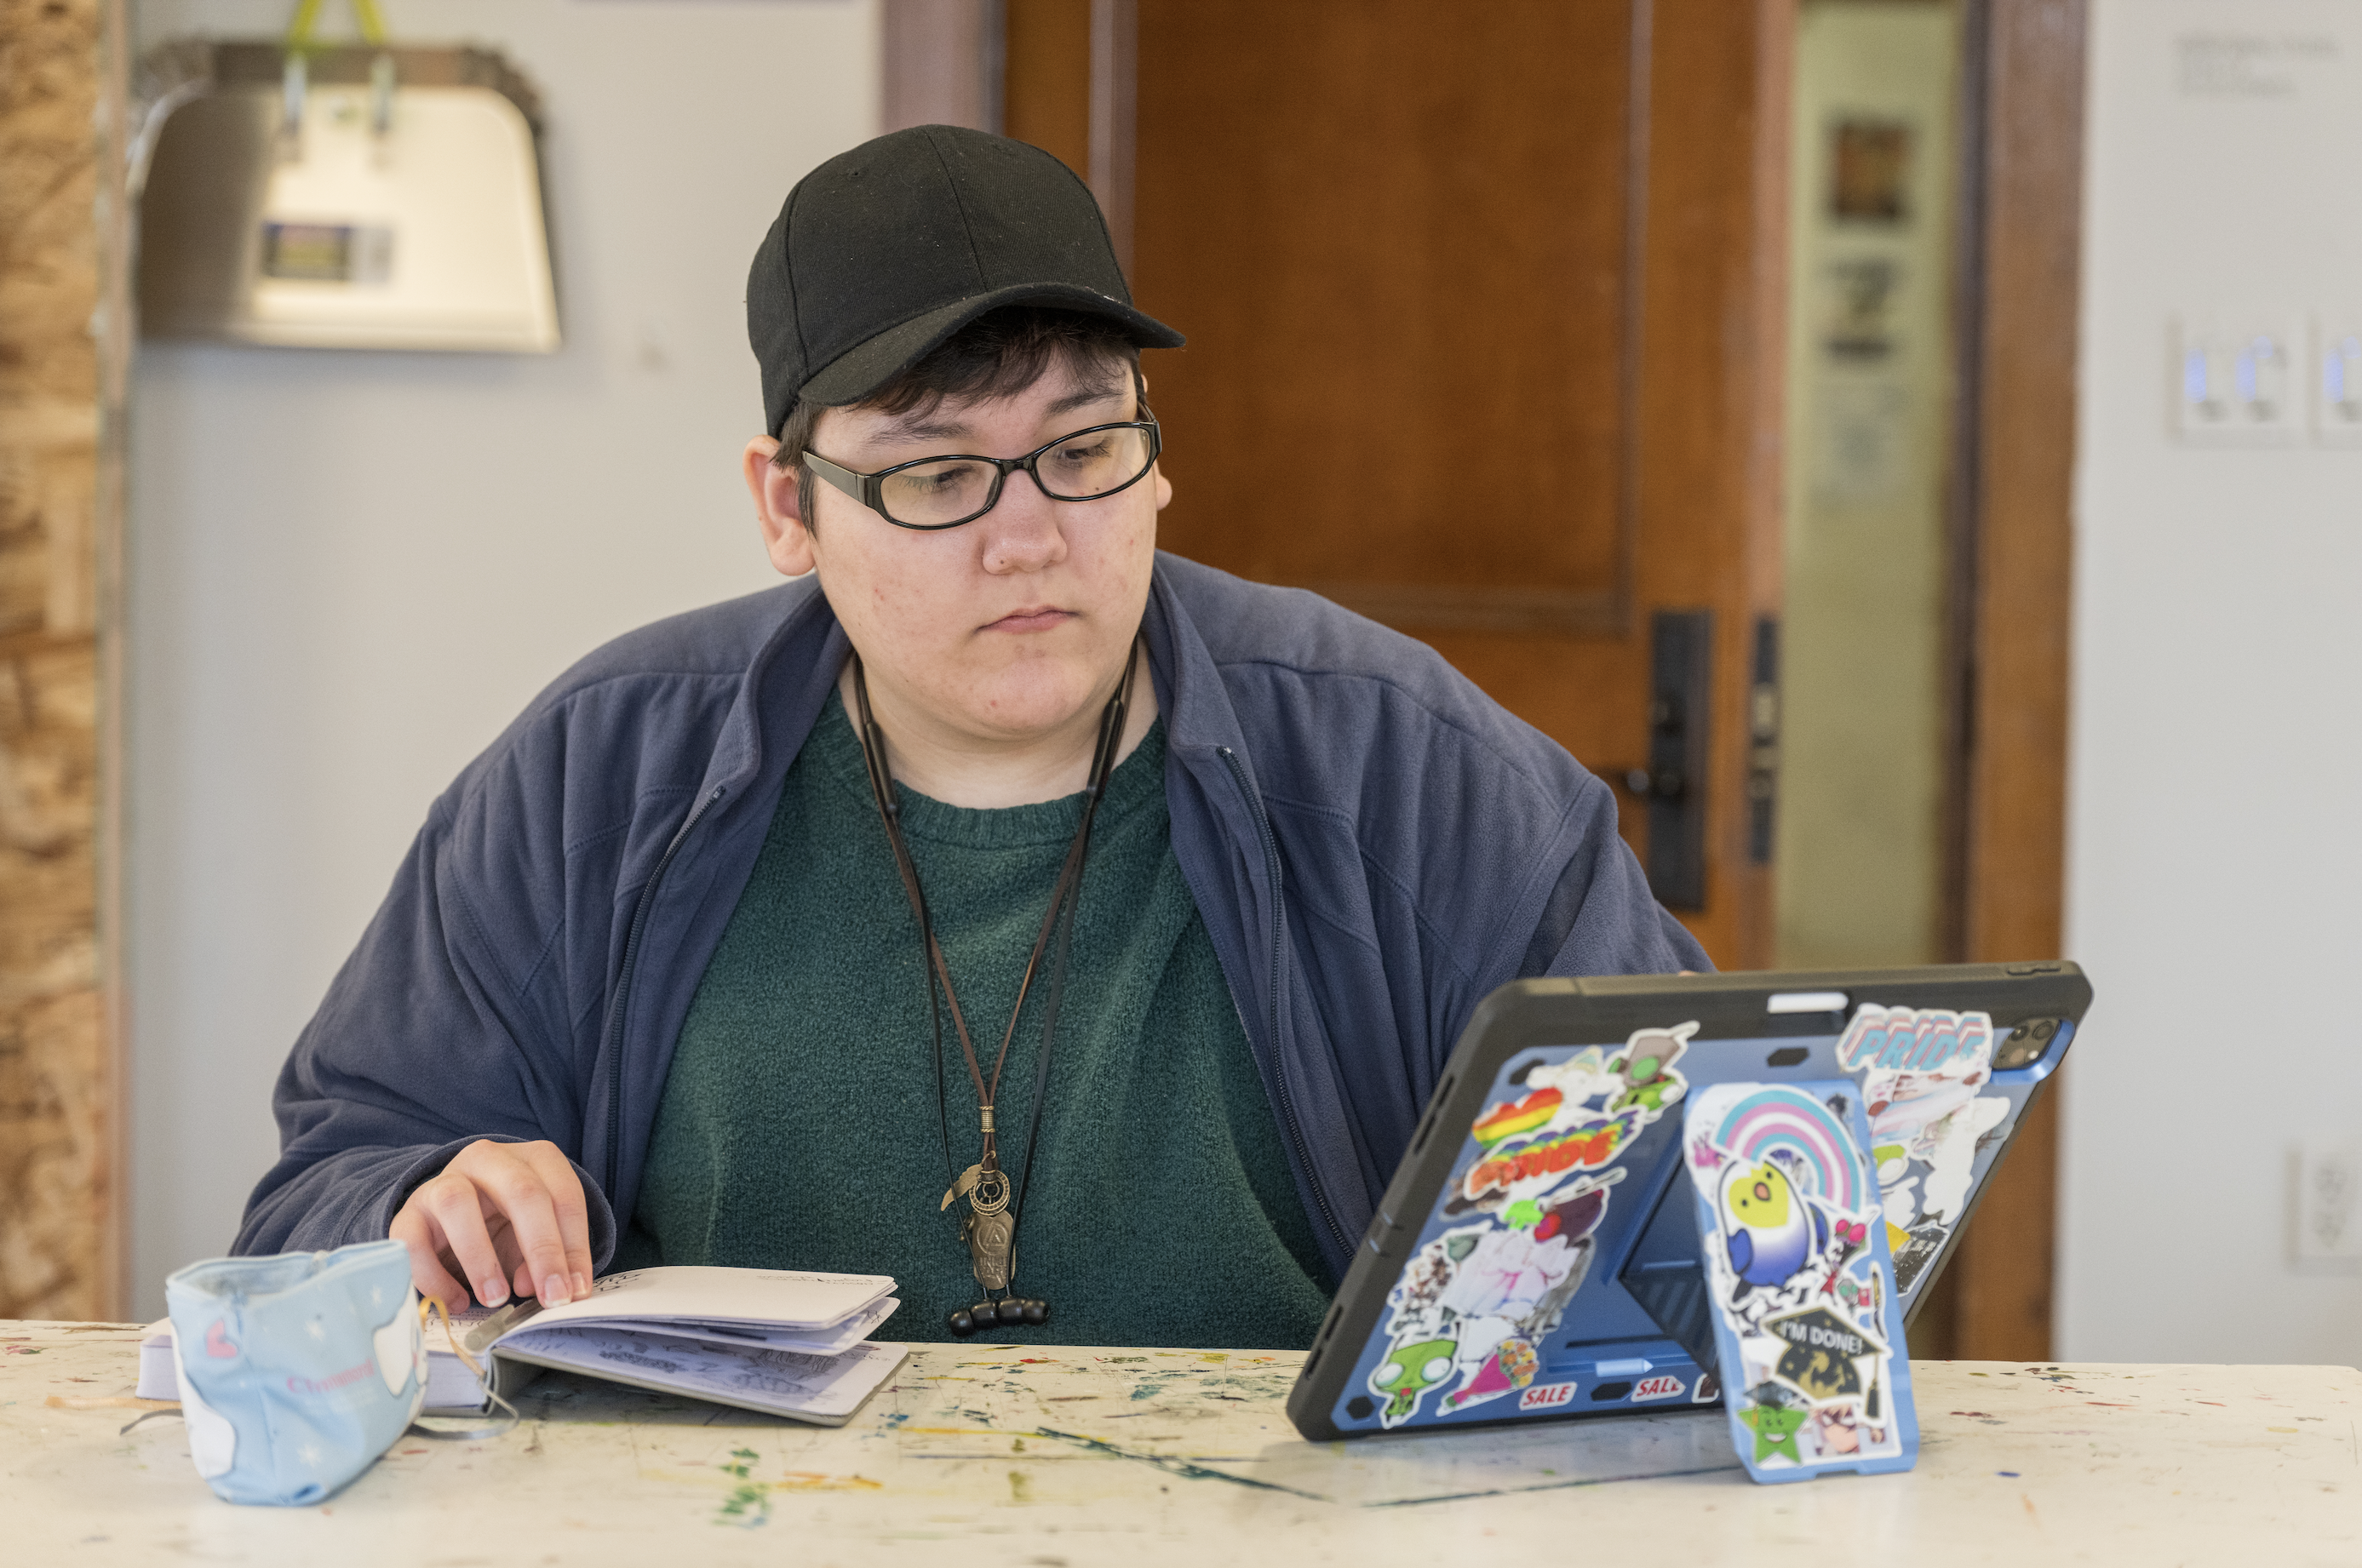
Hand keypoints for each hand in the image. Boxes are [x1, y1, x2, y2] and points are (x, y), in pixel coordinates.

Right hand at [390, 1139, 593, 1311]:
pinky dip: (434, 1277)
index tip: (574, 1291)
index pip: (564, 1195)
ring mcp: (443, 1180)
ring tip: (496, 1298)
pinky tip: (455, 1300)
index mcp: (533, 1158)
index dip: (574, 1246)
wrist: (447, 1217)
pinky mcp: (408, 1212)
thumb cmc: (502, 1224)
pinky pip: (412, 1241)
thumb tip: (547, 1289)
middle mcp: (488, 1159)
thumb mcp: (533, 1235)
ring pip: (457, 1203)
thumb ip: (547, 1257)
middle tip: (550, 1297)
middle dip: (542, 1250)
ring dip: (480, 1257)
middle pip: (522, 1192)